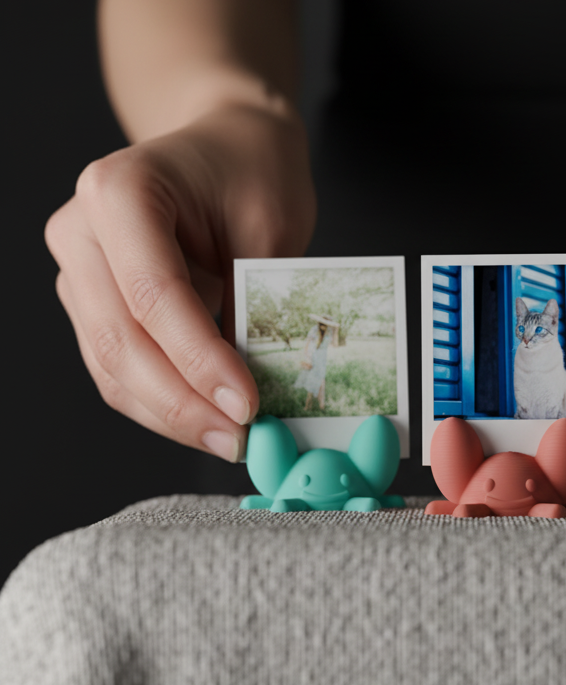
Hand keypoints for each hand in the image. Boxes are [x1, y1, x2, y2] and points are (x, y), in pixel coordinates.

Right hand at [46, 104, 315, 460]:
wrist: (226, 147)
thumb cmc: (253, 172)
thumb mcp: (272, 225)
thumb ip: (256, 300)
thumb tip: (261, 388)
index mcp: (120, 191)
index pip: (154, 295)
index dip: (200, 361)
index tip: (248, 406)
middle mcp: (81, 231)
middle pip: (121, 341)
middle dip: (184, 404)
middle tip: (241, 440)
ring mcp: (78, 271)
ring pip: (112, 367)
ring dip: (172, 415)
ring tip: (231, 440)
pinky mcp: (92, 304)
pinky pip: (118, 369)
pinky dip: (162, 403)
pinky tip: (207, 422)